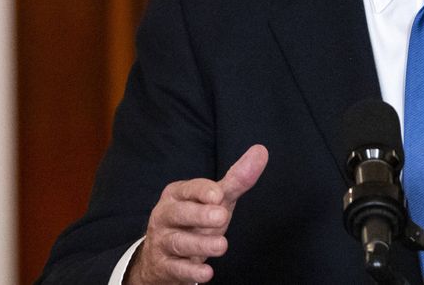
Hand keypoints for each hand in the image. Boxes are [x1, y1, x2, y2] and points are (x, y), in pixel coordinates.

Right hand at [126, 145, 268, 284]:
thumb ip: (237, 179)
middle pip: (179, 213)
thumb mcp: (216, 199)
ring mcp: (162, 241)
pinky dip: (190, 272)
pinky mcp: (164, 266)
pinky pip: (176, 269)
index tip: (217, 195)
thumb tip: (261, 151)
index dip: (202, 191)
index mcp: (177, 194)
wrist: (163, 255)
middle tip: (221, 217)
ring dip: (200, 244)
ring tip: (222, 245)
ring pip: (178, 242)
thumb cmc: (195, 220)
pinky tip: (207, 273)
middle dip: (199, 215)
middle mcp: (165, 215)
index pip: (188, 189)